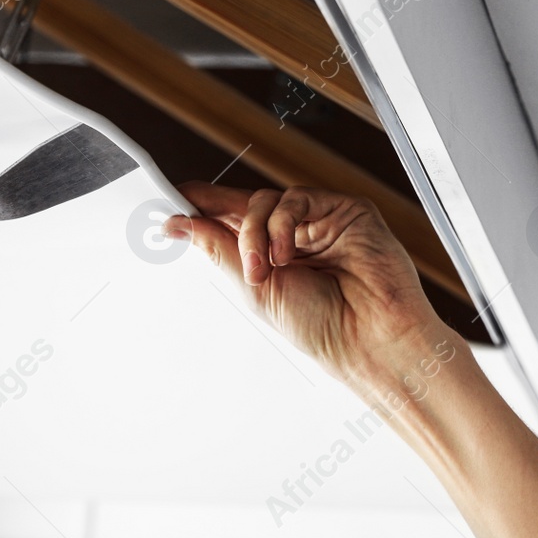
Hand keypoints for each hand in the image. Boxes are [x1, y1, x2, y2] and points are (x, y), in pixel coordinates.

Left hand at [168, 184, 447, 385]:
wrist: (369, 339)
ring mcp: (320, 220)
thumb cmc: (323, 327)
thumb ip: (219, 249)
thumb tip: (181, 225)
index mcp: (274, 257)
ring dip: (253, 233)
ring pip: (267, 200)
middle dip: (215, 212)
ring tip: (261, 269)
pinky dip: (283, 224)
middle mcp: (296, 236)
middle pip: (246, 204)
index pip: (233, 222)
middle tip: (184, 213)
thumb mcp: (254, 290)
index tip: (168, 201)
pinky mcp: (345, 209)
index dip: (201, 207)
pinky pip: (298, 198)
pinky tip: (287, 253)